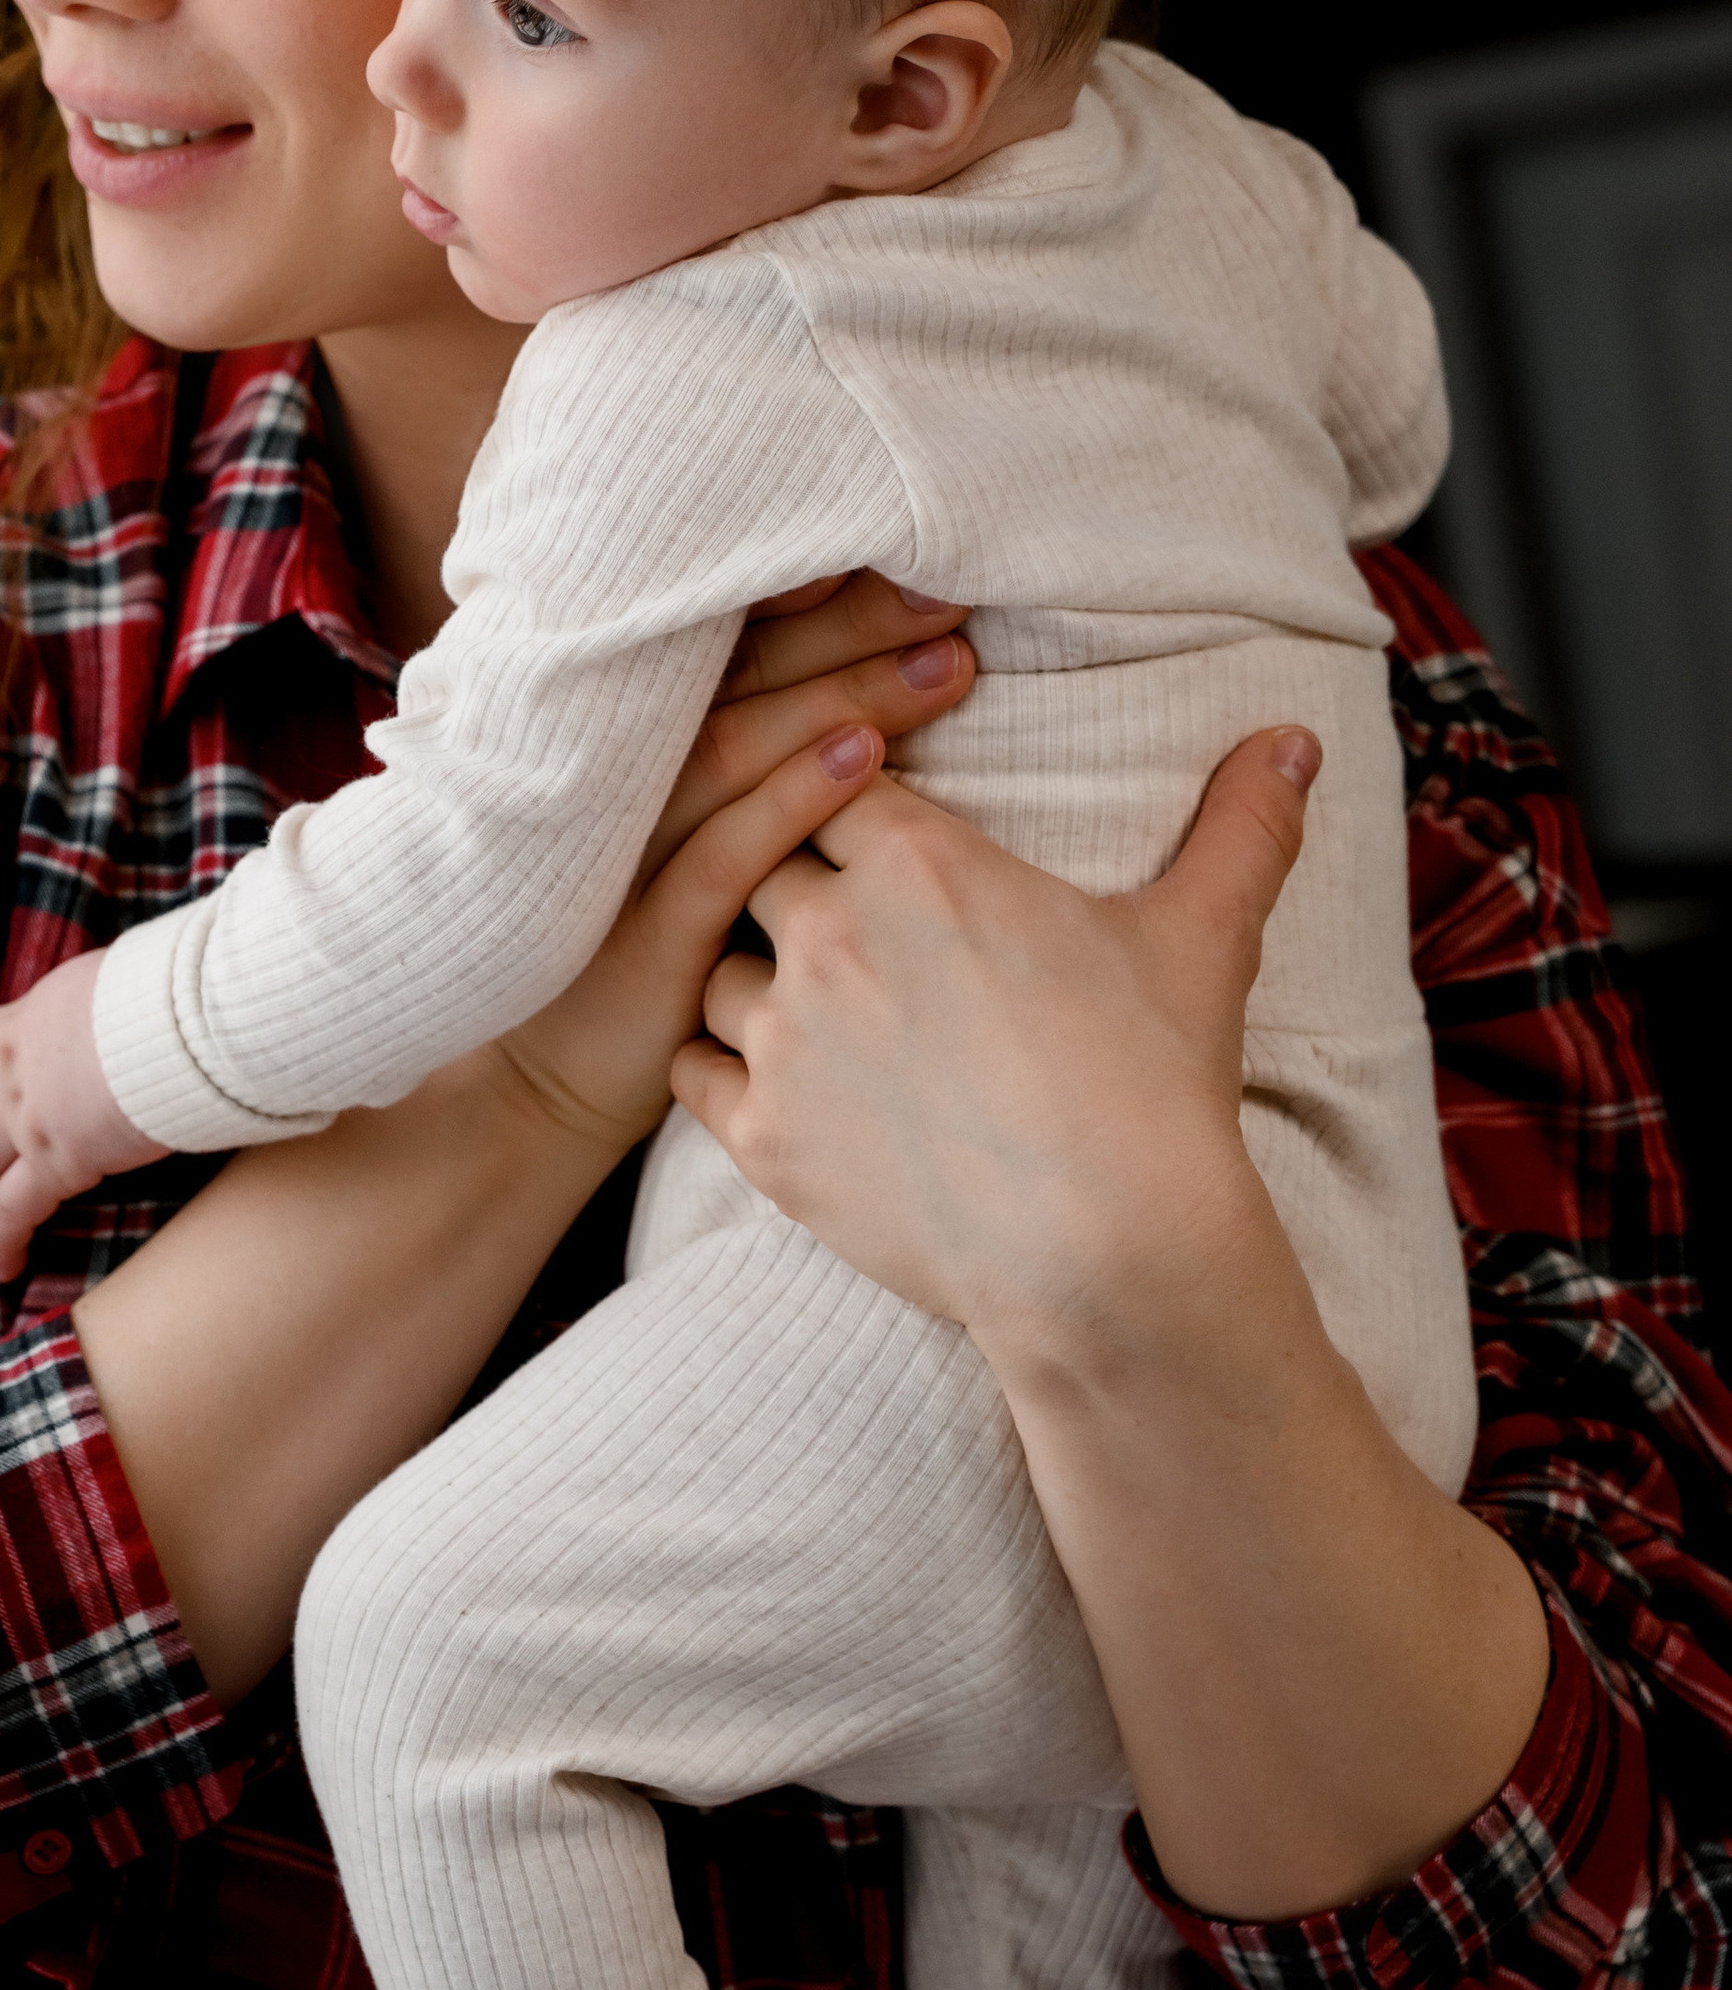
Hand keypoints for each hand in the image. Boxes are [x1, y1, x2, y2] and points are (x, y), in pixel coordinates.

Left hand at [0, 946, 167, 1276]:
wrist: (173, 1017)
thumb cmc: (161, 995)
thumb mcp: (109, 986)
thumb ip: (94, 1013)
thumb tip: (115, 1021)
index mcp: (24, 1020)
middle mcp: (7, 1069)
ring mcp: (21, 1117)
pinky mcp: (54, 1160)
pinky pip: (14, 1212)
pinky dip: (3, 1243)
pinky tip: (2, 1268)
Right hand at [494, 573, 978, 1153]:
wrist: (538, 1088)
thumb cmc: (631, 950)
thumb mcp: (661, 840)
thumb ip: (729, 762)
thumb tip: (853, 692)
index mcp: (625, 746)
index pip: (719, 643)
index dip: (806, 592)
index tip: (900, 546)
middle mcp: (613, 780)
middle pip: (738, 674)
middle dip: (846, 624)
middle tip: (946, 588)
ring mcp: (622, 855)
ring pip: (736, 747)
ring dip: (844, 695)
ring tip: (943, 661)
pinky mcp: (642, 936)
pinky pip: (725, 853)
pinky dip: (795, 797)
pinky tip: (870, 759)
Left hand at [671, 727, 1321, 1363]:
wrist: (1109, 1253)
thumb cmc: (1155, 1088)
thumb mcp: (1205, 939)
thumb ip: (1242, 824)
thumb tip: (1298, 736)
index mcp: (917, 860)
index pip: (834, 782)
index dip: (849, 801)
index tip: (871, 827)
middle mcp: (829, 932)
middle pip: (758, 864)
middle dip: (792, 884)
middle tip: (835, 921)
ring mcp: (784, 1036)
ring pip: (717, 969)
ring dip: (751, 979)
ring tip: (806, 1008)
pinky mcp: (760, 1135)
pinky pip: (690, 1070)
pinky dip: (718, 1066)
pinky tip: (758, 1074)